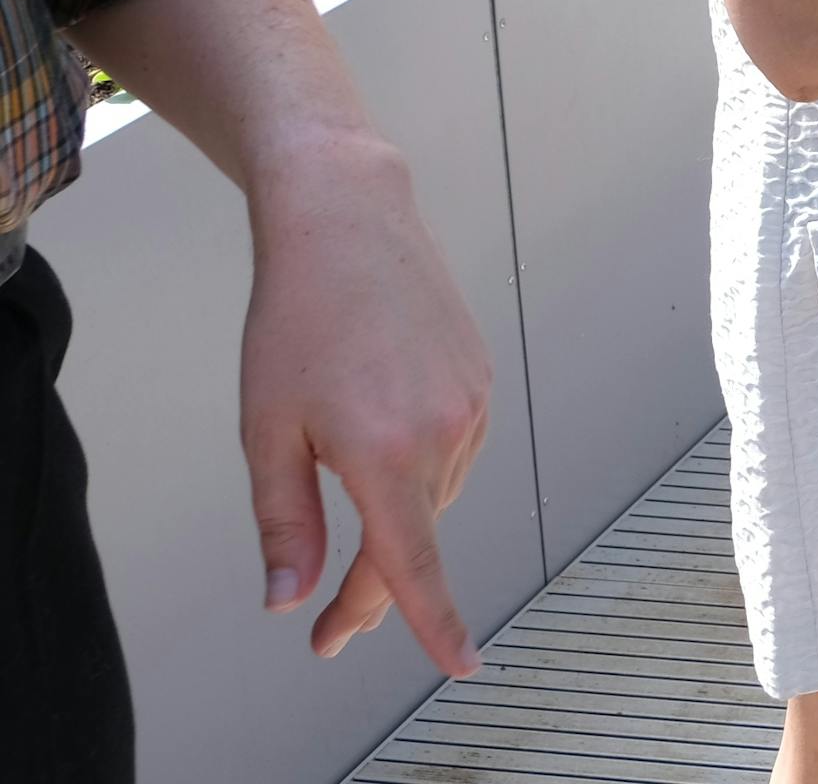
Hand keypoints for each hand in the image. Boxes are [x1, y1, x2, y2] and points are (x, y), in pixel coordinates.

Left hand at [242, 131, 493, 674]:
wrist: (350, 223)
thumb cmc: (297, 319)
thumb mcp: (266, 429)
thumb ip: (284, 521)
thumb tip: (293, 595)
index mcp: (385, 452)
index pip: (414, 564)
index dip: (435, 623)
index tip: (460, 664)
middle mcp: (444, 432)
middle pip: (415, 537)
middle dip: (372, 583)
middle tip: (326, 623)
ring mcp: (472, 404)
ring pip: (433, 497)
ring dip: (393, 518)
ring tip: (340, 477)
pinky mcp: (480, 381)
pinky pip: (451, 454)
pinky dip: (416, 471)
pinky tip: (378, 436)